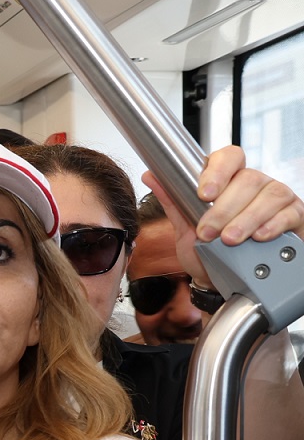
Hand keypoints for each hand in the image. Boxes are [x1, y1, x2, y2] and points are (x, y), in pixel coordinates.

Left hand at [142, 150, 302, 288]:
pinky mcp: (294, 216)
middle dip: (224, 208)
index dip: (217, 171)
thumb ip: (173, 201)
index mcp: (229, 179)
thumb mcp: (186, 228)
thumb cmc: (209, 251)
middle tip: (208, 232)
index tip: (203, 194)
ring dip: (246, 219)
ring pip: (270, 195)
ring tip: (230, 239)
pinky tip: (259, 237)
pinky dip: (272, 225)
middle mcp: (255, 183)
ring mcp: (277, 197)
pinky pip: (289, 214)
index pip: (229, 157)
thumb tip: (151, 175)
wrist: (226, 282)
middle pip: (248, 179)